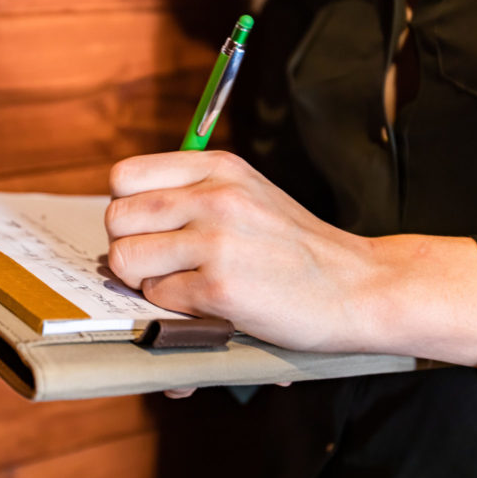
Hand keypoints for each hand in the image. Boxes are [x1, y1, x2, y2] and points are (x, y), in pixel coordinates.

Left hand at [105, 151, 476, 369]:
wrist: (359, 286)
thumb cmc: (296, 248)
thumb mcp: (249, 194)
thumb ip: (193, 193)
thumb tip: (123, 217)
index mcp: (218, 168)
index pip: (124, 175)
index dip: (127, 207)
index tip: (147, 228)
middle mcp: (214, 196)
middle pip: (117, 218)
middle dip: (130, 247)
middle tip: (162, 263)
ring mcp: (216, 242)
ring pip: (126, 259)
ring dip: (146, 281)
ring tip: (184, 284)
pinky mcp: (219, 288)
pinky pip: (158, 298)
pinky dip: (175, 308)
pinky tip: (209, 304)